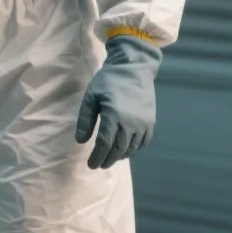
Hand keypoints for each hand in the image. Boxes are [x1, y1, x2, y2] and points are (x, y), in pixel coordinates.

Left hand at [73, 35, 160, 169]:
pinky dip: (135, 149)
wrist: (134, 68)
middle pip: (118, 149)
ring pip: (131, 148)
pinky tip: (127, 151)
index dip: (97, 157)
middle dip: (108, 159)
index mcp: (113, 116)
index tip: (91, 165)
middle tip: (100, 165)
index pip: (104, 144)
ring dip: (120, 156)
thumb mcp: (91, 97)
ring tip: (111, 158)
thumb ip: (85, 120)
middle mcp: (130, 123)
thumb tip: (80, 141)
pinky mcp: (151, 121)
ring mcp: (143, 123)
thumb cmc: (109, 80)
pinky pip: (144, 142)